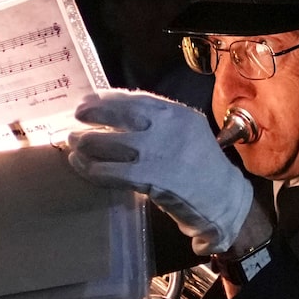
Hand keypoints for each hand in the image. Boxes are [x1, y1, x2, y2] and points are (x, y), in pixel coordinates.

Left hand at [65, 92, 257, 252]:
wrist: (225, 200)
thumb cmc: (203, 168)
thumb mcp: (188, 133)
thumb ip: (159, 123)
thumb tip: (116, 116)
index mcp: (178, 113)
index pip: (135, 98)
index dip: (107, 98)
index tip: (88, 101)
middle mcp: (168, 127)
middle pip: (119, 114)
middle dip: (92, 114)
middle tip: (75, 119)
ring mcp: (159, 152)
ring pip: (109, 142)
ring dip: (85, 143)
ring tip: (73, 145)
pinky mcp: (150, 178)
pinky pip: (111, 171)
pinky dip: (91, 169)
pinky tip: (82, 167)